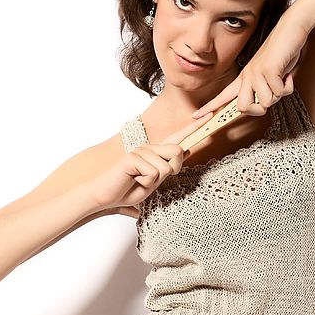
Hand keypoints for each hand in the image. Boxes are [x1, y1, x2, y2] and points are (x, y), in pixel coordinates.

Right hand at [90, 111, 214, 213]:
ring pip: (166, 167)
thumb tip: (186, 151)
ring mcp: (140, 150)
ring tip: (139, 181)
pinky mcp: (132, 157)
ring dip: (154, 181)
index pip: (177, 138)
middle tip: (151, 179)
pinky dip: (145, 183)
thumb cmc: (127, 190)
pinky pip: (153, 173)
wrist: (104, 197)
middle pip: (178, 152)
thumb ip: (169, 166)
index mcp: (155, 153)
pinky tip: (133, 180)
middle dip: (171, 169)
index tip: (209, 116)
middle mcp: (149, 148)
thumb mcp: (155, 181)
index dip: (194, 128)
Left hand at [190, 15, 309, 118]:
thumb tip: (263, 104)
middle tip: (270, 94)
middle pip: (243, 108)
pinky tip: (286, 73)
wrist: (290, 30)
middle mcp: (247, 76)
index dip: (210, 107)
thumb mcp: (270, 75)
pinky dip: (287, 86)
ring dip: (279, 93)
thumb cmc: (282, 53)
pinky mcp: (268, 70)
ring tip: (281, 78)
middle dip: (259, 109)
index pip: (223, 96)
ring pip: (266, 103)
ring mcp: (256, 72)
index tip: (196, 116)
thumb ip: (264, 90)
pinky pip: (279, 93)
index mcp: (245, 77)